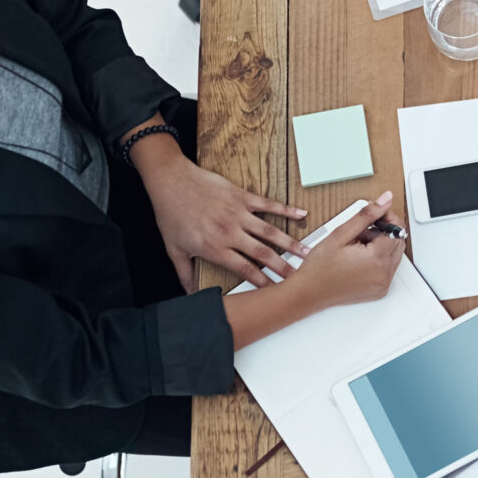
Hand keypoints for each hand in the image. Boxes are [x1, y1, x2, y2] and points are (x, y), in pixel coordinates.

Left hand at [131, 137, 306, 289]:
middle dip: (282, 267)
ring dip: (290, 243)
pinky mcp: (242, 196)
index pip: (244, 269)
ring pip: (270, 231)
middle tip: (298, 277)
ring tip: (306, 252)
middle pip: (262, 254)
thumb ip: (184, 275)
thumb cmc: (171, 215)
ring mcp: (238, 213)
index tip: (274, 291)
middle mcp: (230, 233)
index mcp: (215, 248)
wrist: (171, 181)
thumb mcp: (174, 250)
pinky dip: (286, 210)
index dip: (261, 282)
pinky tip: (301, 215)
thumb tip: (190, 295)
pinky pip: (268, 204)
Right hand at [284, 193, 405, 315]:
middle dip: (384, 231)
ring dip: (381, 245)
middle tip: (361, 231)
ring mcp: (382, 285)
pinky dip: (379, 259)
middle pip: (398, 242)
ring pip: (394, 254)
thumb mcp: (341, 233)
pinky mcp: (379, 290)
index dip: (386, 217)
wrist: (308, 292)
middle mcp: (384, 275)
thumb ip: (367, 215)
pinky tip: (360, 257)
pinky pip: (388, 268)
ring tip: (358, 245)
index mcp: (377, 260)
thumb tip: (386, 200)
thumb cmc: (320, 267)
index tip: (374, 214)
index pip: (397, 230)